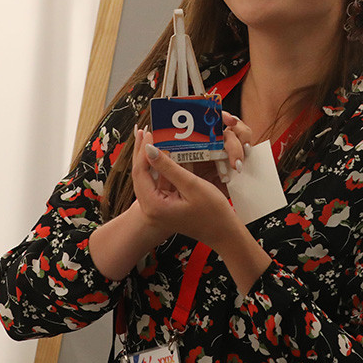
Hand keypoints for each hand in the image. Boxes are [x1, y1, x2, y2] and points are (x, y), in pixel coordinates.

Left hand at [132, 121, 271, 293]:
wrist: (223, 232)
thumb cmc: (212, 212)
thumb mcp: (191, 185)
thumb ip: (169, 167)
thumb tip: (149, 149)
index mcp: (154, 205)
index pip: (141, 172)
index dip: (143, 151)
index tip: (148, 133)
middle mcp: (150, 208)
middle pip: (140, 174)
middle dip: (141, 152)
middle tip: (143, 131)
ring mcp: (156, 208)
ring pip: (146, 178)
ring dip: (148, 159)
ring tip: (148, 138)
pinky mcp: (163, 205)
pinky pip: (156, 183)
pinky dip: (157, 168)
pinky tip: (160, 154)